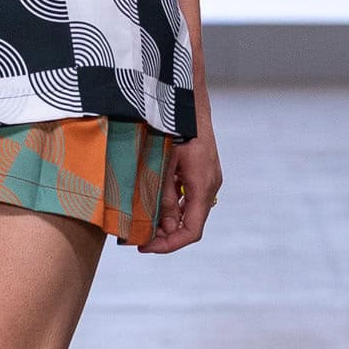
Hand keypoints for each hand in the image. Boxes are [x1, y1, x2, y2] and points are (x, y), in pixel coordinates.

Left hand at [140, 122, 221, 252]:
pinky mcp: (202, 172)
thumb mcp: (164, 164)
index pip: (192, 231)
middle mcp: (209, 186)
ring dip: (168, 221)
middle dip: (165, 235)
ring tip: (142, 223)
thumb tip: (161, 226)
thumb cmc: (174, 128)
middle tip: (139, 238)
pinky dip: (172, 207)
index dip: (169, 244)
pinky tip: (153, 204)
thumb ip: (164, 196)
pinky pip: (189, 197)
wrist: (187, 101)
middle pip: (190, 224)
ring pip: (189, 212)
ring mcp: (208, 179)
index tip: (146, 247)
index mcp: (202, 186)